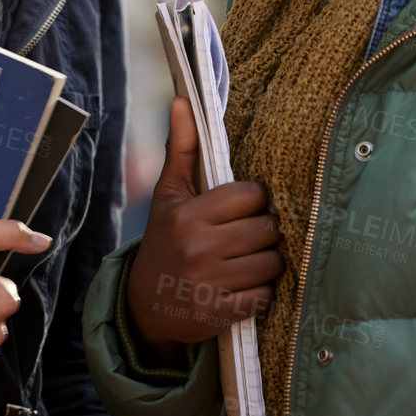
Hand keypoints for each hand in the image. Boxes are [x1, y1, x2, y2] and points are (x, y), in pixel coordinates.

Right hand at [127, 96, 283, 363]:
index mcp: (188, 215)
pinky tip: (244, 287)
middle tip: (248, 237)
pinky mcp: (218, 315)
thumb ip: (181, 149)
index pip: (253, 196)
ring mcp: (208, 284)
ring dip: (267, 262)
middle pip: (267, 229)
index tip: (242, 210)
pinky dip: (261, 292)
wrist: (143, 306)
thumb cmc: (165, 241)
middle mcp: (197, 248)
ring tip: (248, 261)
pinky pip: (264, 296)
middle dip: (264, 232)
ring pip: (271, 263)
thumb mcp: (169, 196)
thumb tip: (183, 101)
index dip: (255, 202)